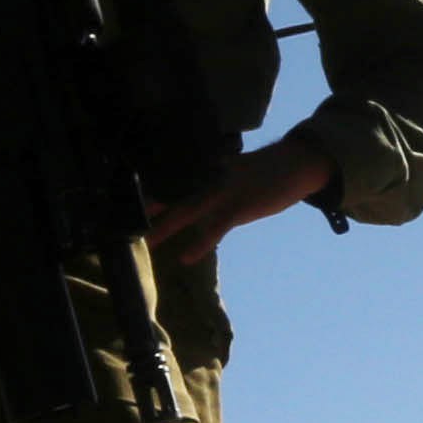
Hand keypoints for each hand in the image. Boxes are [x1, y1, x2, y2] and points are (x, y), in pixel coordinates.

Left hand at [145, 138, 333, 252]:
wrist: (295, 164)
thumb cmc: (266, 170)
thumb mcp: (235, 170)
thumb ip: (216, 176)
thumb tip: (200, 186)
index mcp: (210, 169)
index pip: (176, 178)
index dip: (154, 189)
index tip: (129, 196)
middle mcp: (212, 178)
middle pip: (175, 193)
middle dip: (151, 206)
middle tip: (127, 218)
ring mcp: (225, 193)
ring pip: (188, 210)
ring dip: (166, 226)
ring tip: (147, 241)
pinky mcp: (240, 208)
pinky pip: (215, 229)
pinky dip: (200, 244)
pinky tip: (186, 257)